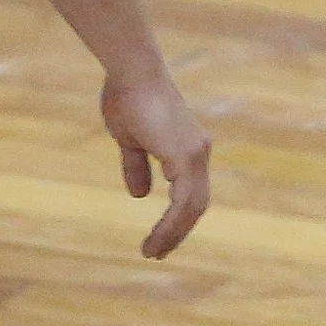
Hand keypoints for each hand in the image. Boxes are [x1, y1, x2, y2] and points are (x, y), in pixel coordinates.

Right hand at [101, 72, 210, 259]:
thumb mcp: (129, 139)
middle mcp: (198, 152)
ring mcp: (195, 154)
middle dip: (178, 231)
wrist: (131, 72)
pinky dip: (171, 224)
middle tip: (158, 252)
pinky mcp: (186, 156)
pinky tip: (156, 239)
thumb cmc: (127, 96)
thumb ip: (137, 165)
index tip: (159, 238)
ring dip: (173, 233)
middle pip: (196, 204)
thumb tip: (139, 195)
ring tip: (153, 251)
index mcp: (188, 147)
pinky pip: (183, 202)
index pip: (190, 192)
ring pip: (192, 207)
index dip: (177, 217)